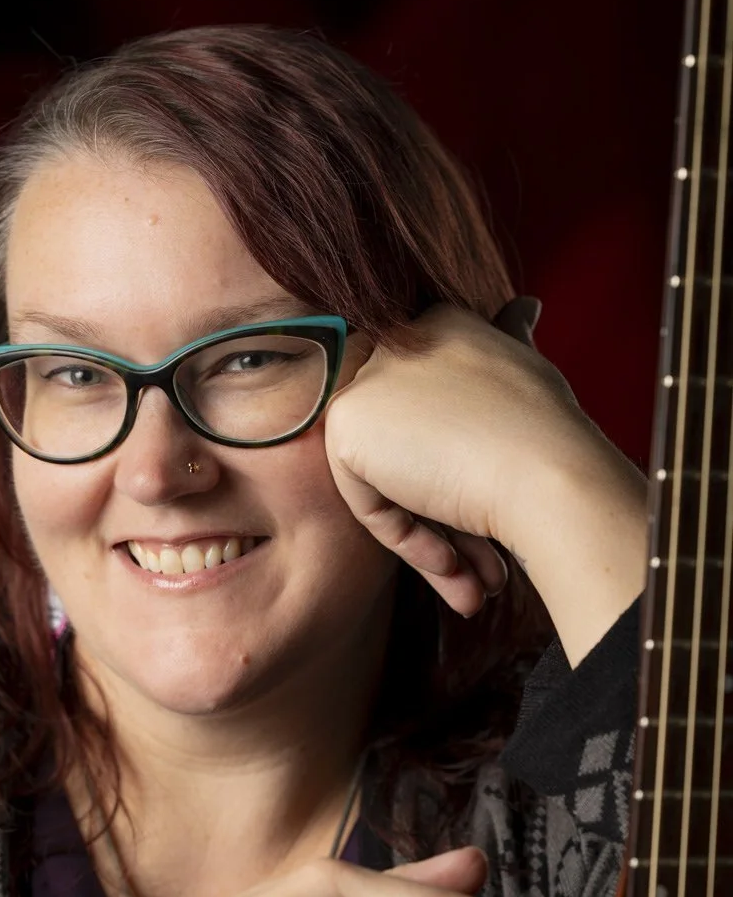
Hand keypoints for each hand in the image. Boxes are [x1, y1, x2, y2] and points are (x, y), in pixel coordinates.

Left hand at [323, 297, 592, 615]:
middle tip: (490, 571)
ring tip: (480, 588)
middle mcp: (399, 341)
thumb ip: (510, 345)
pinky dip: (408, 540)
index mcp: (443, 322)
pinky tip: (455, 565)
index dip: (465, 474)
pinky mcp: (345, 423)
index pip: (434, 420)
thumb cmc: (551, 437)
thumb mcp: (530, 375)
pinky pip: (366, 501)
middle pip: (409, 454)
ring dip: (439, 541)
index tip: (497, 517)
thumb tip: (525, 308)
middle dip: (451, 521)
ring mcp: (367, 382)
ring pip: (391, 483)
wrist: (548, 475)